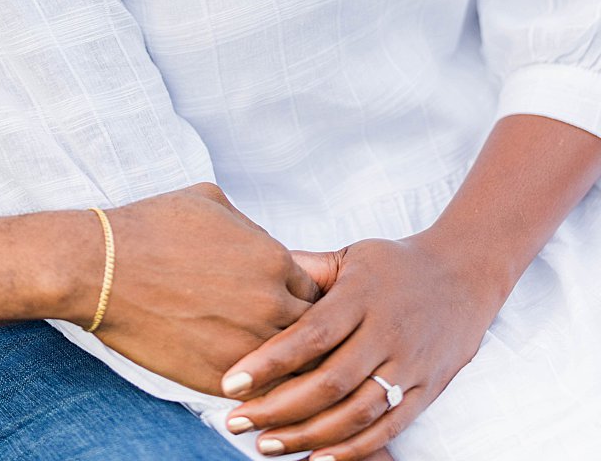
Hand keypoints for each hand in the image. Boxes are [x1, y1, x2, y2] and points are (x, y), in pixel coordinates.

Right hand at [90, 184, 320, 395]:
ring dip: (278, 366)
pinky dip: (252, 387)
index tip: (277, 303)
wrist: (97, 268)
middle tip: (274, 335)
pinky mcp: (223, 376)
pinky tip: (238, 377)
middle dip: (296, 335)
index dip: (296, 298)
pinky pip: (258, 391)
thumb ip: (247, 223)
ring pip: (291, 368)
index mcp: (274, 260)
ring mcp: (249, 344)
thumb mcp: (206, 200)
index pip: (314, 292)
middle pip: (311, 333)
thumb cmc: (145, 228)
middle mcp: (271, 303)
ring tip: (264, 364)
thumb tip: (259, 238)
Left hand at [222, 234, 498, 459]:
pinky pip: (389, 429)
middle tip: (236, 421)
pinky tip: (316, 459)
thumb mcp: (349, 255)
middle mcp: (388, 334)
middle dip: (279, 407)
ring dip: (309, 435)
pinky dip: (353, 450)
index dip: (270, 361)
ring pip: (357, 413)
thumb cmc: (391, 265)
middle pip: (331, 382)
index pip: (312, 335)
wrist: (464, 276)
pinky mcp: (427, 392)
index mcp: (361, 297)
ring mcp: (411, 367)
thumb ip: (304, 268)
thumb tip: (249, 271)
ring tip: (266, 445)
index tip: (230, 381)